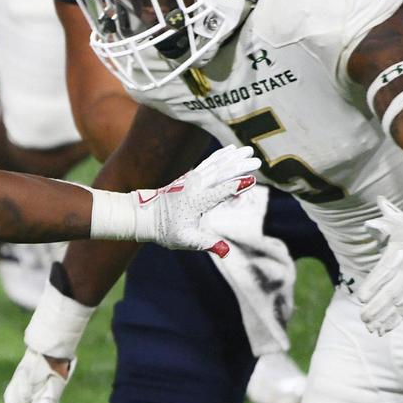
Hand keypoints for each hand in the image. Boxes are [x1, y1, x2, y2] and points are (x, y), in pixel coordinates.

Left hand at [133, 144, 259, 256]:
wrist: (145, 216)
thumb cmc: (166, 230)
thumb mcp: (186, 240)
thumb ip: (207, 243)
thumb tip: (226, 252)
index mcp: (196, 202)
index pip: (220, 192)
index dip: (235, 187)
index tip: (251, 181)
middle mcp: (195, 187)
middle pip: (220, 174)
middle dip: (240, 167)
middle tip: (258, 162)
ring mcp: (191, 179)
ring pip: (215, 165)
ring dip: (233, 157)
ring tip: (249, 150)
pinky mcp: (189, 176)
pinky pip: (208, 163)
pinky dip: (220, 156)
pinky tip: (231, 150)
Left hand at [359, 196, 402, 335]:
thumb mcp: (399, 220)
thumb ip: (388, 214)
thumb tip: (380, 200)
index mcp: (402, 254)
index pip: (386, 272)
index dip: (374, 285)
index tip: (361, 297)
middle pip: (392, 292)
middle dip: (377, 306)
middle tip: (362, 317)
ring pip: (399, 304)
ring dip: (385, 317)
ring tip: (370, 327)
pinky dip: (395, 320)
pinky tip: (383, 330)